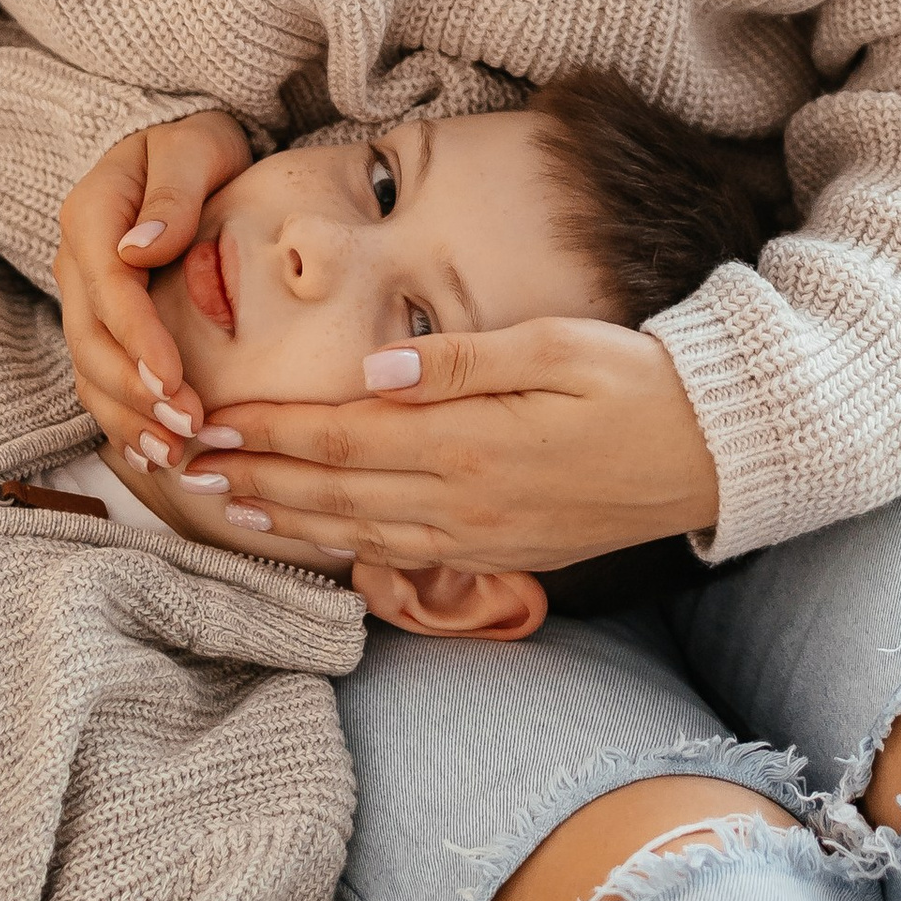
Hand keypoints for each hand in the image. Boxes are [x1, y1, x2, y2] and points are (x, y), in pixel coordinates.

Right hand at [55, 112, 251, 452]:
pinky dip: (121, 420)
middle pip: (91, 341)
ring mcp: (82, 296)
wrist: (184, 150)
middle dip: (136, 391)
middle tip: (191, 428)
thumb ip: (172, 194)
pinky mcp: (99, 323)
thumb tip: (140, 248)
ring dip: (127, 417)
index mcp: (90, 215)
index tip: (176, 379)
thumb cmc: (195, 145)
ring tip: (175, 454)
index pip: (109, 289)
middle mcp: (75, 261)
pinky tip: (154, 454)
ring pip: (89, 370)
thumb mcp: (193, 148)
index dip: (138, 339)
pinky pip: (98, 379)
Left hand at [195, 318, 720, 576]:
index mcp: (470, 443)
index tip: (211, 419)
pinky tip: (317, 535)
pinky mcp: (501, 553)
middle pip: (333, 491)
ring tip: (228, 505)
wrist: (715, 454)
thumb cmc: (638, 382)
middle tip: (185, 467)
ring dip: (287, 519)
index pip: (339, 436)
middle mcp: (464, 502)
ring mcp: (481, 537)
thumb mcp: (557, 346)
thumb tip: (374, 373)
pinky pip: (402, 554)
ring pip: (359, 531)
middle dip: (254, 478)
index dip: (268, 431)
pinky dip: (345, 546)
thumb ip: (461, 362)